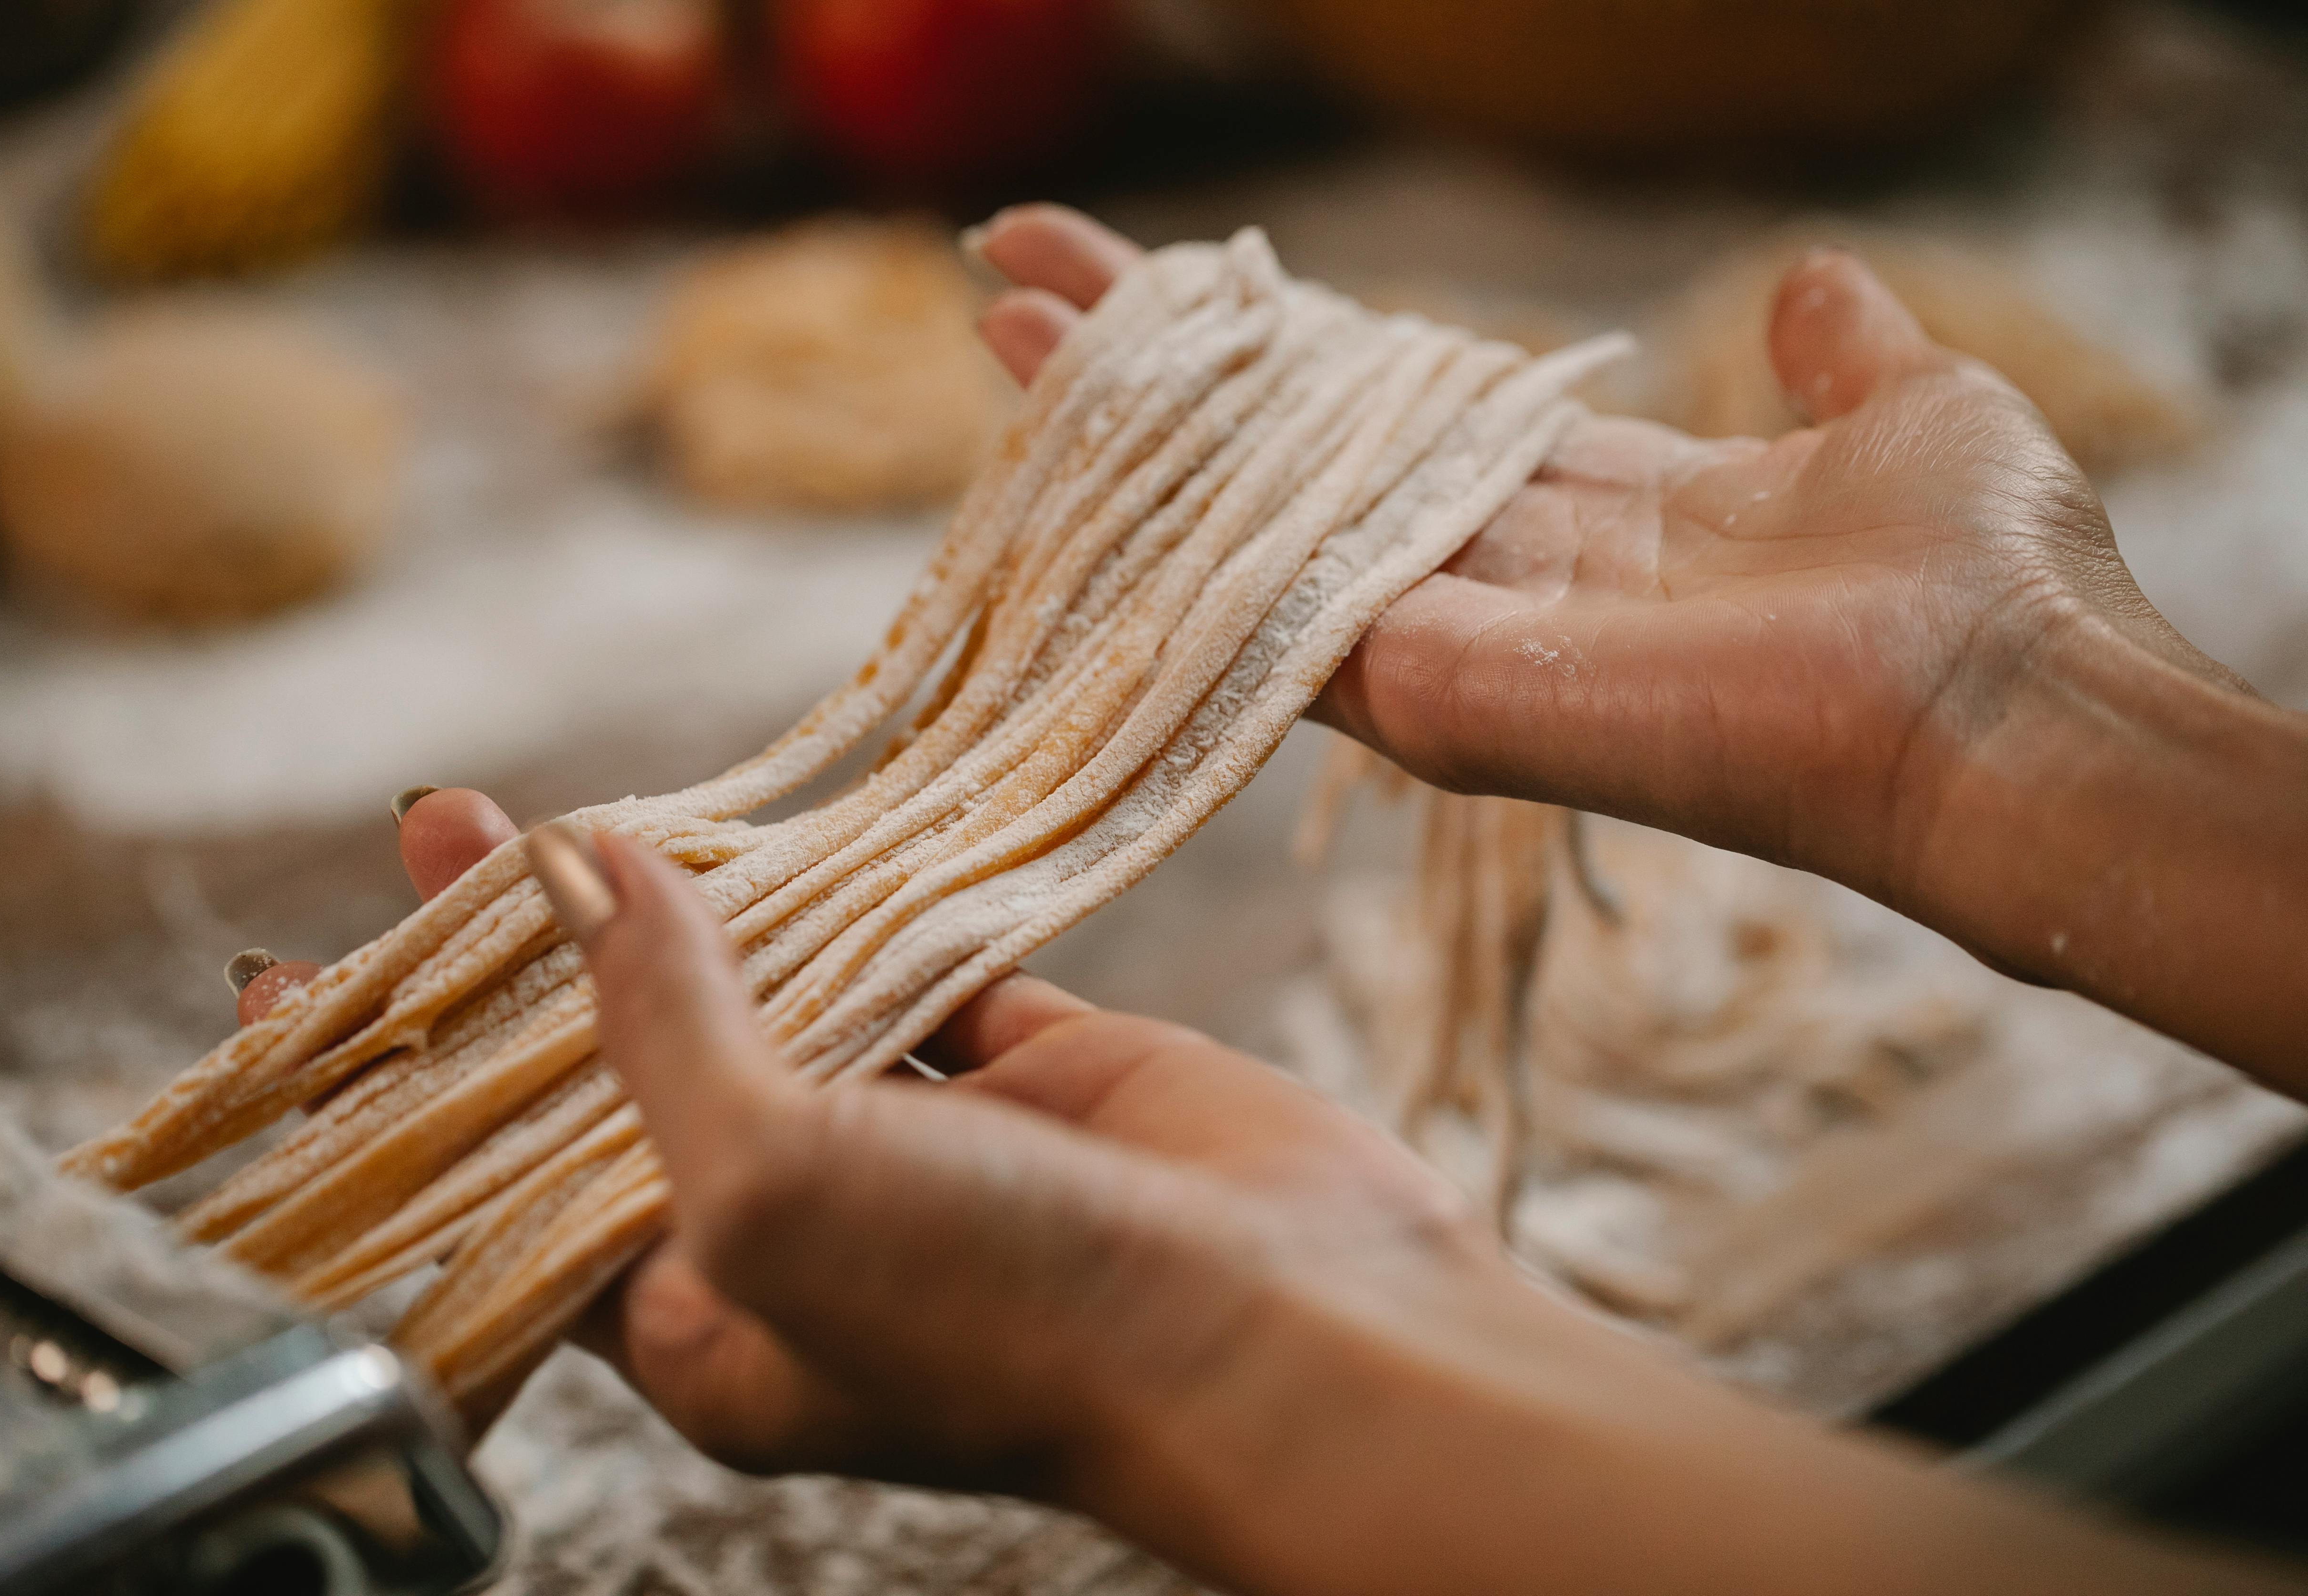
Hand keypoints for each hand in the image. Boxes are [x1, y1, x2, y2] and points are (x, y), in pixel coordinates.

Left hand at [239, 791, 2292, 1595]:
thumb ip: (668, 1031)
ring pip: (776, 999)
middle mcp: (804, 1231)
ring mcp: (923, 1145)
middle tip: (452, 835)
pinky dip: (864, 893)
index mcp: (708, 1316)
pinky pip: (920, 959)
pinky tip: (795, 821)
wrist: (1300, 1339)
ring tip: (591, 813)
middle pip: (630, 1071)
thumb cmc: (1023, 1319)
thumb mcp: (778, 1190)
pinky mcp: (1033, 1071)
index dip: (414, 1073)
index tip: (310, 971)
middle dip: (538, 962)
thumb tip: (586, 876)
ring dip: (693, 911)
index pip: (509, 1179)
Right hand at [972, 206, 2307, 1089]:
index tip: (1195, 271)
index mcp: (1600, 507)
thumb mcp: (1915, 414)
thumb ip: (1841, 358)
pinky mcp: (1434, 698)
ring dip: (1126, 433)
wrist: (2009, 716)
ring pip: (1249, 529)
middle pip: (1294, 461)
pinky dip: (1166, 542)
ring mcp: (1453, 646)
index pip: (1401, 412)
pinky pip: (1266, 623)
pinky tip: (1061, 452)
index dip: (1297, 344)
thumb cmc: (1992, 583)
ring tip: (1004, 328)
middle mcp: (1501, 578)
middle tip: (1021, 280)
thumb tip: (1811, 281)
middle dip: (1162, 371)